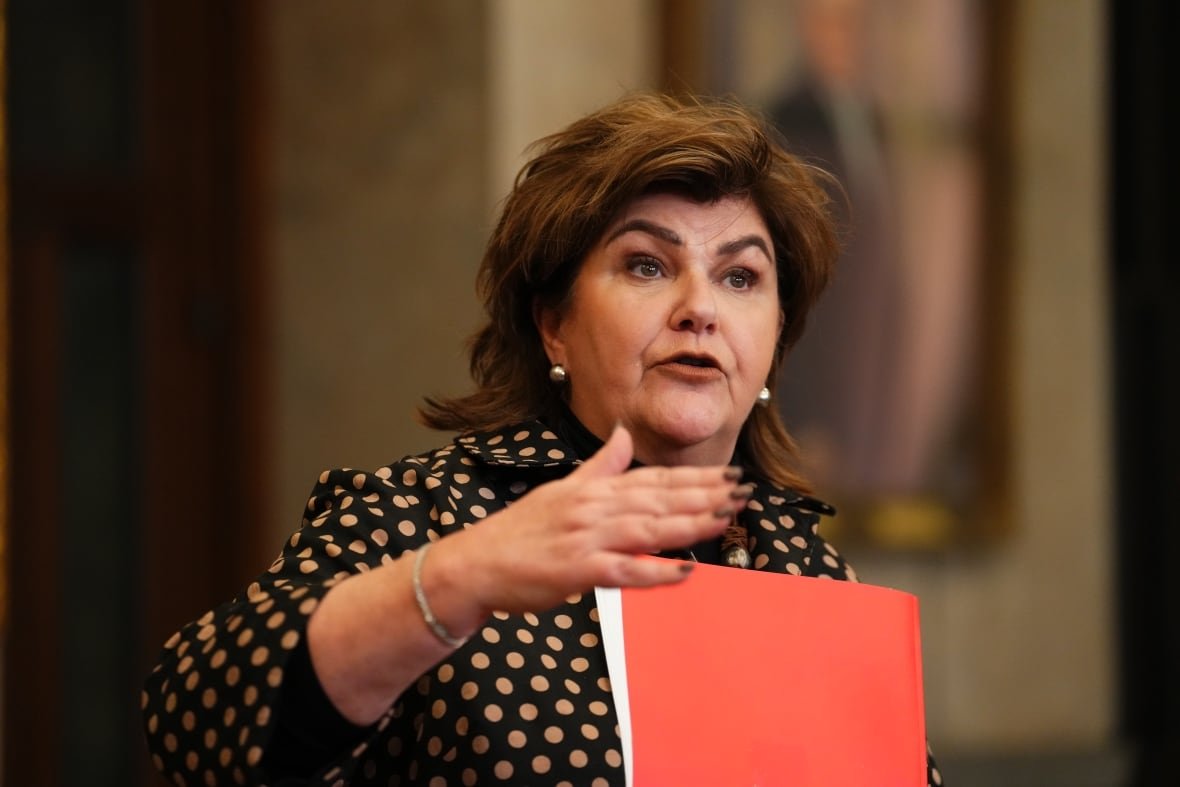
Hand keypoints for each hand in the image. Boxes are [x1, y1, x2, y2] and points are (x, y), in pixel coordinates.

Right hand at [428, 425, 748, 628]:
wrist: (479, 562)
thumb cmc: (521, 531)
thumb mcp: (562, 489)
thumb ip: (600, 464)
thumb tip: (624, 434)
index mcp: (594, 489)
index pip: (653, 479)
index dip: (694, 478)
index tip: (728, 475)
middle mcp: (595, 508)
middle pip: (659, 499)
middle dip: (704, 495)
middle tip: (742, 492)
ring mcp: (587, 538)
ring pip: (648, 528)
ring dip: (690, 524)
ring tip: (725, 519)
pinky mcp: (579, 570)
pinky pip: (625, 570)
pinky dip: (655, 570)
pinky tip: (684, 570)